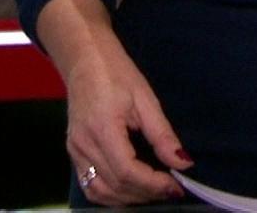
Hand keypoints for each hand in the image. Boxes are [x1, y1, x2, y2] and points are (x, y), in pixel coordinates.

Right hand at [63, 43, 192, 205]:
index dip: (153, 184)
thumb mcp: (146, 99)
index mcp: (102, 129)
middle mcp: (83, 145)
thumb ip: (162, 135)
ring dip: (129, 198)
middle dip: (146, 193)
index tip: (176, 185)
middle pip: (115, 185)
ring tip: (154, 190)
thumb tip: (182, 162)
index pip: (127, 171)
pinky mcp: (73, 152)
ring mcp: (75, 151)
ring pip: (100, 192)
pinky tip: (131, 188)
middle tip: (171, 188)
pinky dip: (112, 194)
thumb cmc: (116, 73)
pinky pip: (90, 185)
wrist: (85, 59)